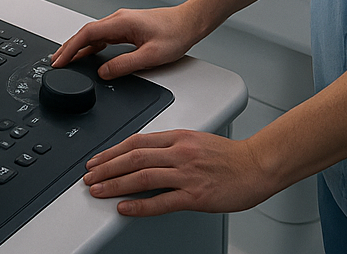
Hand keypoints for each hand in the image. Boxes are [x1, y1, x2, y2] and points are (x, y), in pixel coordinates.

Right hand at [51, 5, 198, 78]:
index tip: (59, 60)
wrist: (189, 22)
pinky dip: (90, 45)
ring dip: (78, 46)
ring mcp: (122, 23)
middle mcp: (118, 20)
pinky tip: (86, 54)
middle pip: (86, 32)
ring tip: (66, 60)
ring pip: (93, 34)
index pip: (87, 34)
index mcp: (121, 23)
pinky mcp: (126, 27)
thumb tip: (104, 73)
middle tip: (56, 62)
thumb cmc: (175, 34)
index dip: (70, 48)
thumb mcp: (150, 56)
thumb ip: (124, 65)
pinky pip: (102, 36)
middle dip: (68, 47)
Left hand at [82, 130, 273, 215]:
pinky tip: (125, 208)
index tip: (97, 159)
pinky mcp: (195, 195)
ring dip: (116, 184)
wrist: (257, 165)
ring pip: (142, 177)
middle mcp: (179, 152)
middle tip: (89, 176)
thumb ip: (171, 146)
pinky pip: (162, 201)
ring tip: (98, 190)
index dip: (112, 151)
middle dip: (107, 167)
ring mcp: (187, 174)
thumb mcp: (195, 140)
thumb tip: (145, 154)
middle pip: (133, 157)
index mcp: (178, 137)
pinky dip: (140, 205)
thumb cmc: (229, 156)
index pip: (136, 142)